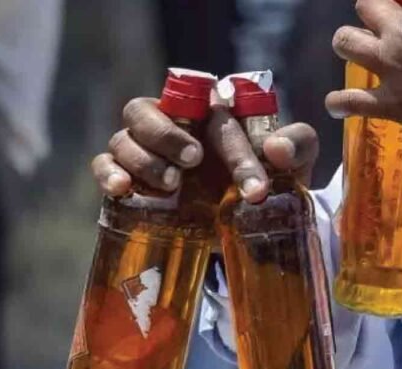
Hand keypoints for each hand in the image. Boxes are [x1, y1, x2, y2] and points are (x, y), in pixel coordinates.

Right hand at [91, 98, 318, 202]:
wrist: (240, 225)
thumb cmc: (261, 182)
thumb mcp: (292, 165)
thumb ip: (298, 145)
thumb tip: (278, 150)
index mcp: (208, 113)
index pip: (212, 116)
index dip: (235, 151)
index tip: (256, 187)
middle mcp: (169, 125)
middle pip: (144, 110)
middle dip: (166, 134)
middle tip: (194, 161)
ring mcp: (143, 152)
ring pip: (123, 139)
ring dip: (144, 160)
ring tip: (171, 183)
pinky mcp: (127, 178)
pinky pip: (103, 165)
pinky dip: (108, 174)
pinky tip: (122, 188)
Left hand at [326, 0, 401, 159]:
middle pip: (368, 6)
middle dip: (375, 11)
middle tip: (386, 24)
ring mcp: (394, 67)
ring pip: (345, 41)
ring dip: (349, 43)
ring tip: (358, 50)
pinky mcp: (392, 104)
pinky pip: (348, 101)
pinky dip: (339, 103)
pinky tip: (338, 105)